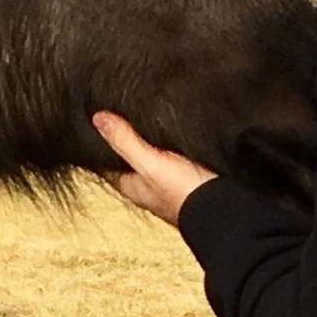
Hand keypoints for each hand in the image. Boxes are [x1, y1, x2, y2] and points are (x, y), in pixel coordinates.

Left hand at [91, 112, 216, 225]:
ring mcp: (166, 179)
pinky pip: (170, 153)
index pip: (106, 162)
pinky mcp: (186, 173)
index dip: (99, 143)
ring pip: (149, 155)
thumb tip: (97, 118)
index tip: (94, 118)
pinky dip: (167, 141)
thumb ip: (125, 142)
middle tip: (117, 109)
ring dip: (146, 138)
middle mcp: (146, 183)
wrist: (222, 207)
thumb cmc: (183, 192)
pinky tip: (170, 127)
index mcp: (131, 185)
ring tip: (142, 111)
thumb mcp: (150, 163)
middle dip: (123, 137)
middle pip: (127, 157)